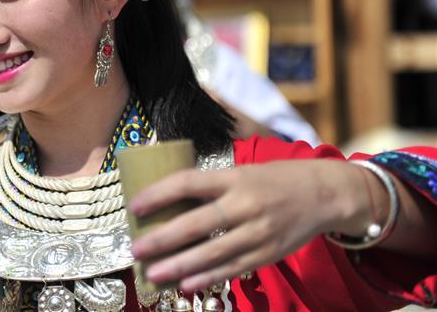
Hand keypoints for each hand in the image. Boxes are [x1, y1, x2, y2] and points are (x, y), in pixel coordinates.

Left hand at [128, 160, 369, 291]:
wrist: (324, 194)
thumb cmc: (273, 180)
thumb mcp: (241, 172)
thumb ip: (211, 186)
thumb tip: (167, 201)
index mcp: (234, 178)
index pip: (188, 183)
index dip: (159, 194)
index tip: (134, 206)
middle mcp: (245, 204)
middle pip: (197, 223)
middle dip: (163, 238)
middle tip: (136, 248)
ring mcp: (259, 231)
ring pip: (213, 252)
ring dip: (180, 266)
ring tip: (152, 274)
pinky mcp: (268, 253)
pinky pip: (233, 268)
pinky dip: (208, 278)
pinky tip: (186, 285)